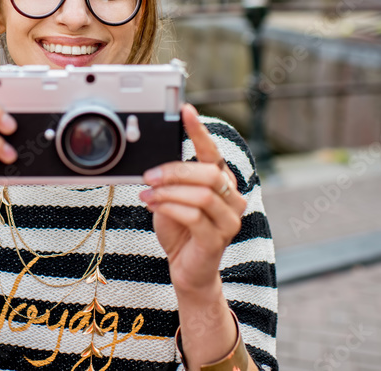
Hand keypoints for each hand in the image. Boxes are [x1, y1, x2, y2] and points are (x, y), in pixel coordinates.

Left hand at [139, 104, 246, 295]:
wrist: (186, 270)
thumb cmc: (180, 230)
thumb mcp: (172, 198)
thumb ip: (172, 181)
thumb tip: (156, 163)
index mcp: (223, 183)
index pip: (213, 152)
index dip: (199, 130)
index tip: (186, 110)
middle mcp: (233, 199)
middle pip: (209, 173)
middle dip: (175, 171)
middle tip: (150, 175)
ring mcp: (229, 221)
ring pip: (202, 194)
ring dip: (169, 191)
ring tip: (148, 195)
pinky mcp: (217, 240)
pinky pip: (194, 216)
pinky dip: (169, 207)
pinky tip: (154, 206)